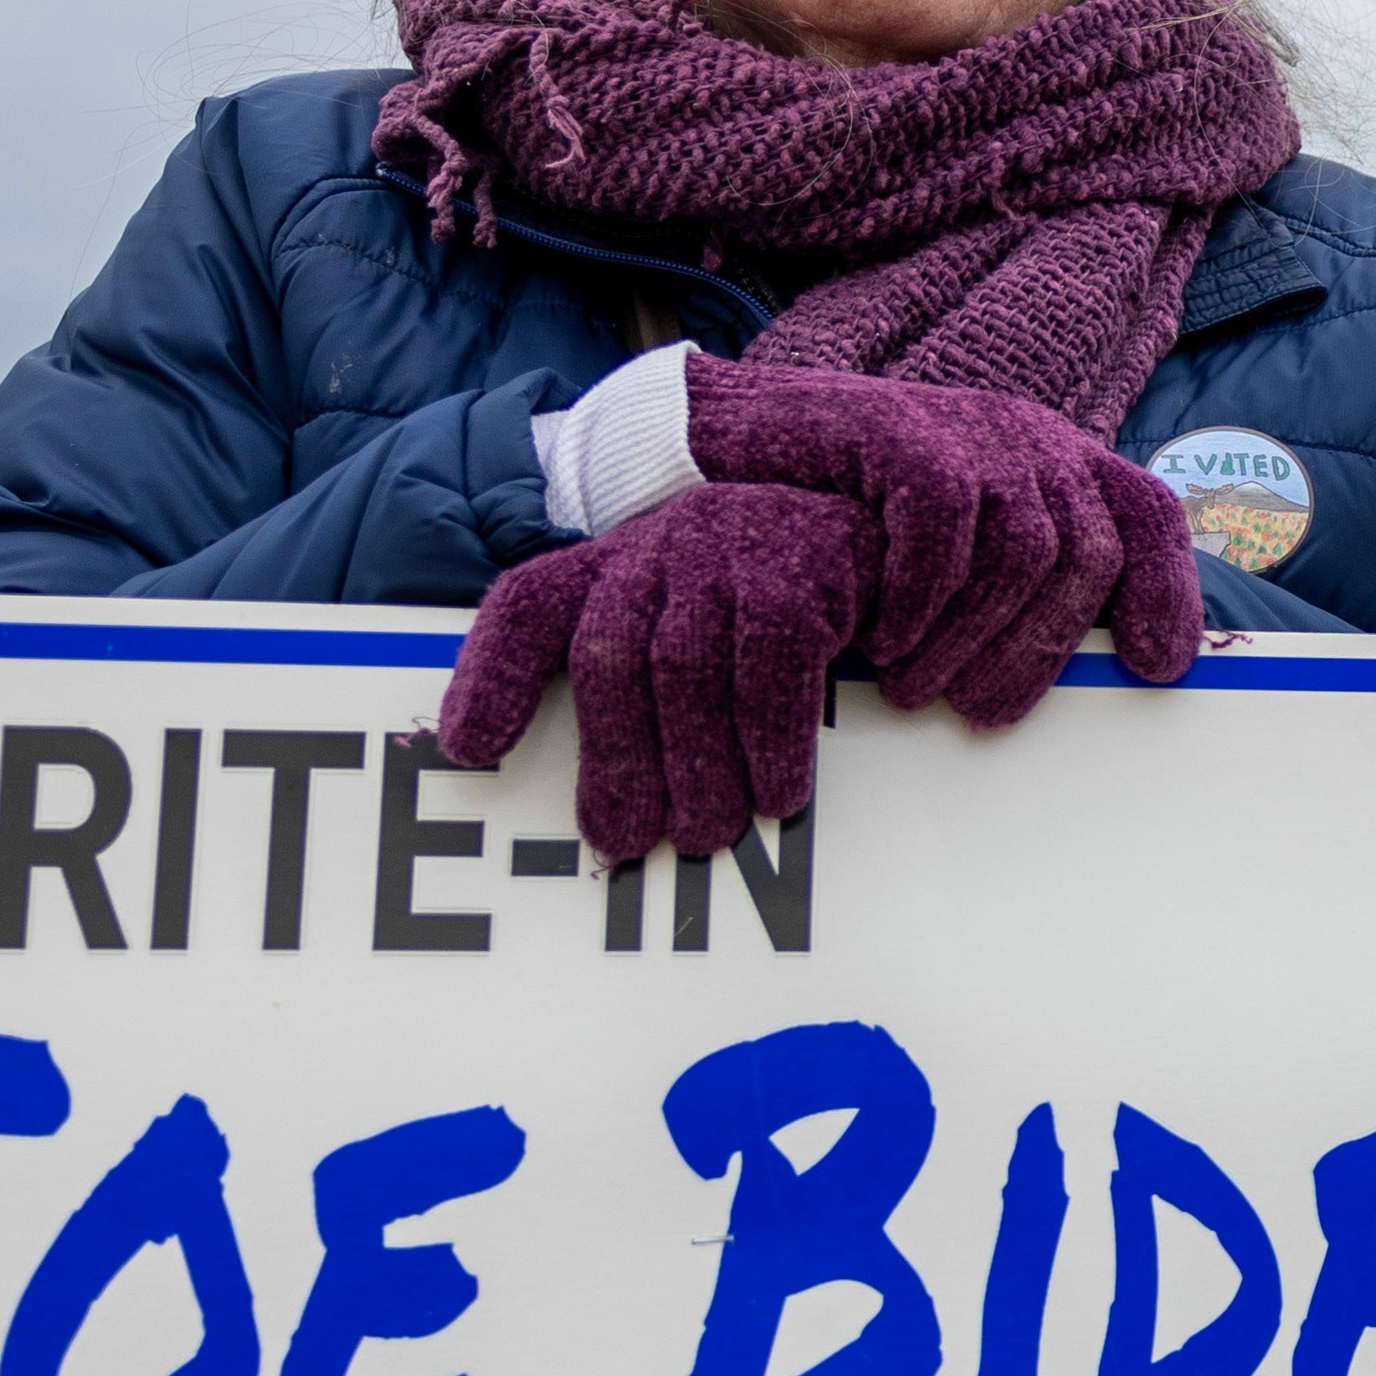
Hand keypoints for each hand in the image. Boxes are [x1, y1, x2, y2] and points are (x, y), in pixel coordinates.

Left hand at [435, 479, 873, 862]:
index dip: (490, 674)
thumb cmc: (796, 605)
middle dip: (615, 760)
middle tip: (629, 844)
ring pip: (686, 668)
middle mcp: (662, 544)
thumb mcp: (708, 635)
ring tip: (708, 836)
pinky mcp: (805, 563)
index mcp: (620, 563)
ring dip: (696, 766)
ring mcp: (732, 546)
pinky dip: (771, 740)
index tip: (470, 752)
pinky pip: (773, 666)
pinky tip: (780, 794)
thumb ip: (644, 697)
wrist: (905, 530)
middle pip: (609, 656)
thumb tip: (605, 828)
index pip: (530, 605)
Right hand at [682, 361, 1207, 728]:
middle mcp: (1028, 438)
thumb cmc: (849, 511)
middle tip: (976, 714)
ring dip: (971, 637)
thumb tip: (1096, 668)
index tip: (1156, 667)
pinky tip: (884, 638)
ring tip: (913, 689)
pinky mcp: (904, 430)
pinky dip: (919, 596)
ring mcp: (969, 428)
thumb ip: (1017, 582)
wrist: (738, 438)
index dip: (1166, 590)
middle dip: (1038, 650)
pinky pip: (943, 526)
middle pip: (1086, 554)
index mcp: (1055, 463)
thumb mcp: (954, 547)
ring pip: (1022, 550)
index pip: (1147, 515)